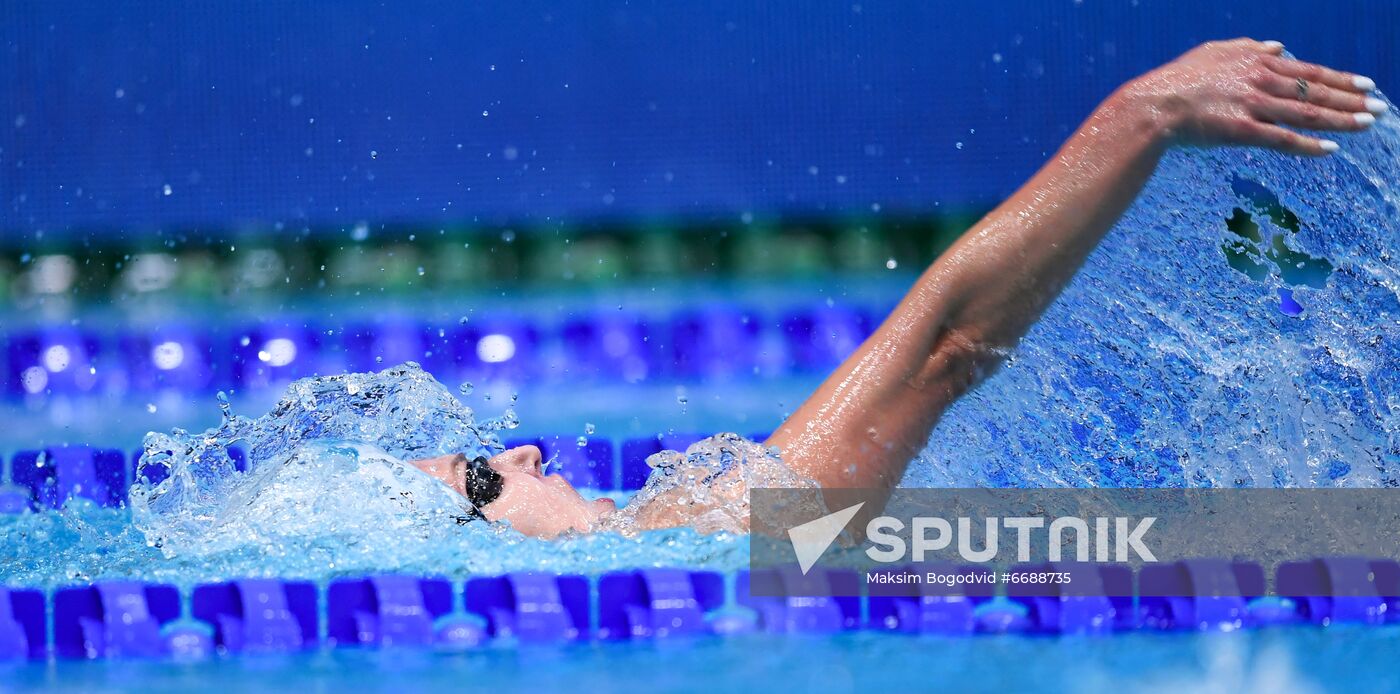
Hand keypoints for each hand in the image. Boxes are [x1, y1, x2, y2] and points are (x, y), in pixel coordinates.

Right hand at [1124, 38, 1384, 155]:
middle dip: (1351, 99)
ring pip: (1306, 112)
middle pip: (1315, 90)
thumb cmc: (1177, 80)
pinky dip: (1308, 145)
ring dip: (1341, 119)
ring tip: (1367, 124)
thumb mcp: (1213, 52)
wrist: (1150, 106)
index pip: (1308, 71)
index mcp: (1256, 61)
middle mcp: (1260, 80)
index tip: (1366, 85)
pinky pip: (1282, 138)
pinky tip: (1330, 149)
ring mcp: (1252, 105)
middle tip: (1379, 108)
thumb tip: (1279, 45)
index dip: (1341, 79)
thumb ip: (1248, 46)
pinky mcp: (1241, 130)